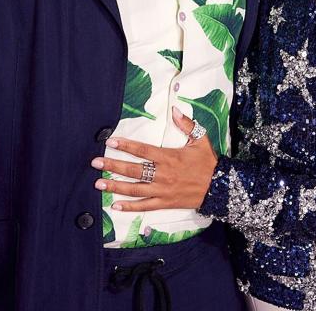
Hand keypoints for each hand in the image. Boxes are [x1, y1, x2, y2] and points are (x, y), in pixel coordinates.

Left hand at [90, 107, 217, 211]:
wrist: (219, 187)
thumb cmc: (207, 162)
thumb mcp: (200, 139)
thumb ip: (186, 124)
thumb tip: (175, 109)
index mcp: (169, 157)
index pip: (143, 150)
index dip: (126, 145)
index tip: (111, 141)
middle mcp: (163, 174)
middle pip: (133, 169)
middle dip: (113, 166)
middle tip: (95, 163)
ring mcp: (162, 190)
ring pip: (134, 188)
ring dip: (115, 187)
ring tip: (99, 184)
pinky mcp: (165, 202)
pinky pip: (144, 206)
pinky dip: (129, 207)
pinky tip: (115, 206)